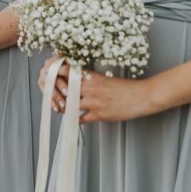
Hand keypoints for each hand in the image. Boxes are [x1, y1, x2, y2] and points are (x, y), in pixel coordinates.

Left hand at [38, 57, 153, 122]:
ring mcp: (94, 102)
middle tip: (51, 95)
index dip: (57, 74)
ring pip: (70, 105)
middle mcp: (90, 88)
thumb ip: (89, 79)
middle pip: (65, 90)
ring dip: (65, 107)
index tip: (50, 75)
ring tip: (61, 107)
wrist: (140, 96)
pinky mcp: (99, 115)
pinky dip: (75, 118)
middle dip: (57, 92)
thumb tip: (76, 79)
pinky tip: (73, 118)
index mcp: (91, 77)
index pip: (67, 72)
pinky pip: (81, 118)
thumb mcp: (105, 79)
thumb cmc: (124, 87)